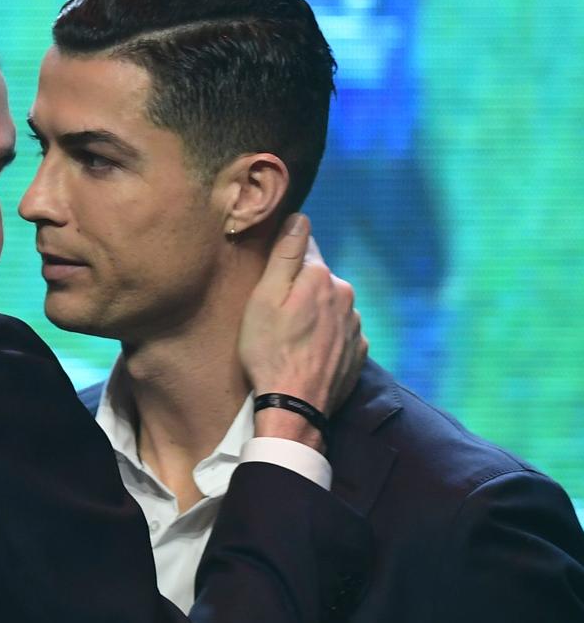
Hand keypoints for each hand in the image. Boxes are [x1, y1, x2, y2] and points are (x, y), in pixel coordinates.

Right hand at [239, 214, 365, 449]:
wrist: (294, 406)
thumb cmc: (270, 350)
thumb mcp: (265, 297)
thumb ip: (285, 253)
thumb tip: (300, 217)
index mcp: (322, 277)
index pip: (304, 250)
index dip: (283, 264)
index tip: (270, 283)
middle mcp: (346, 296)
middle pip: (318, 279)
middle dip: (300, 290)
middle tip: (274, 316)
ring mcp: (356, 326)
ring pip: (330, 307)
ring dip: (313, 315)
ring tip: (289, 338)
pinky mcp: (358, 352)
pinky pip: (339, 334)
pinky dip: (324, 339)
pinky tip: (305, 353)